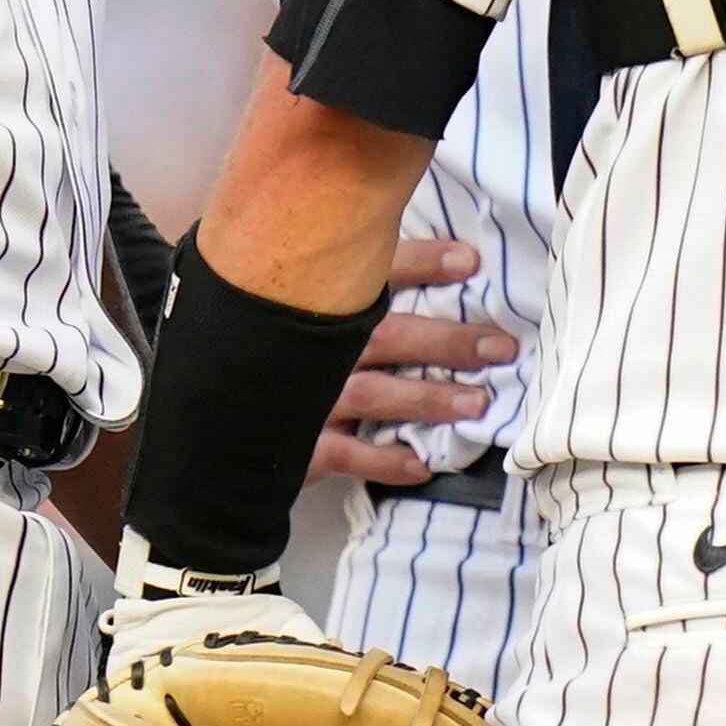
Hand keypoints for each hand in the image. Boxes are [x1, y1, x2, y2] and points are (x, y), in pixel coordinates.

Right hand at [305, 238, 514, 489]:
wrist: (224, 410)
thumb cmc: (288, 351)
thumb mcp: (315, 307)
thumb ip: (362, 286)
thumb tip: (446, 261)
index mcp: (324, 301)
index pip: (375, 273)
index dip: (423, 263)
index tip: (471, 262)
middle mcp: (318, 346)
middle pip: (387, 336)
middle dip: (447, 342)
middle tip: (500, 348)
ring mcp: (308, 396)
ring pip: (372, 394)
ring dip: (427, 399)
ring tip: (476, 404)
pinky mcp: (301, 444)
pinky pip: (346, 454)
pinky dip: (386, 461)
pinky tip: (422, 464)